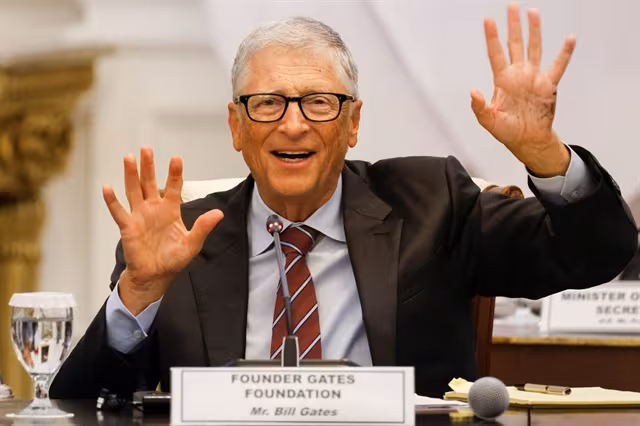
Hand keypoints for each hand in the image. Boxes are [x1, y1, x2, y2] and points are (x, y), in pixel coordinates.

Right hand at [102, 147, 223, 314]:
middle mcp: (154, 209)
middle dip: (149, 166)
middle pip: (149, 183)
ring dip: (131, 175)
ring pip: (133, 191)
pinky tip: (107, 187)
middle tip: (147, 149)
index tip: (176, 158)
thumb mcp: (192, 244)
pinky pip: (119, 212)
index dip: (174, 173)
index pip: (173, 187)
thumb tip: (219, 214)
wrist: (156, 276)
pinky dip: (112, 201)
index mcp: (171, 211)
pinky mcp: (128, 227)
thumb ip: (203, 227)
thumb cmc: (173, 260)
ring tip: (129, 158)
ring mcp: (139, 216)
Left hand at [471, 2, 574, 176]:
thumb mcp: (489, 121)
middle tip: (512, 6)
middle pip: (515, 44)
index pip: (495, 54)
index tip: (488, 20)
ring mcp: (534, 77)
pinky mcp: (549, 85)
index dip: (492, 37)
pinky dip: (564, 53)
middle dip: (513, 25)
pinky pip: (558, 66)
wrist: (527, 140)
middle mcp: (518, 74)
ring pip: (534, 48)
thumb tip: (472, 93)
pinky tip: (569, 40)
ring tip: (533, 13)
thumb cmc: (507, 130)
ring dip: (534, 31)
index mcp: (502, 81)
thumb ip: (479, 107)